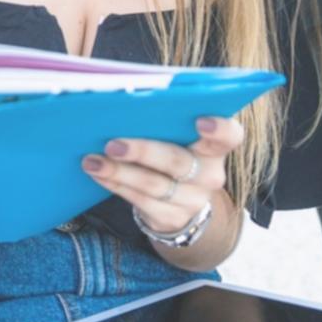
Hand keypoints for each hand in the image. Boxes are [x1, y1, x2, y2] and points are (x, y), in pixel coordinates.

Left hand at [81, 116, 243, 233]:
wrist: (182, 202)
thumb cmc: (174, 153)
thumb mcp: (179, 138)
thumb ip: (165, 122)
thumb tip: (124, 103)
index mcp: (215, 147)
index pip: (229, 136)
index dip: (219, 129)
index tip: (201, 122)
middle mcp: (210, 175)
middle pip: (178, 162)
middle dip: (142, 151)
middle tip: (112, 144)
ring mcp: (193, 200)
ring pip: (153, 185)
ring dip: (119, 172)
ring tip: (92, 161)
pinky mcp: (172, 218)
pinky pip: (141, 201)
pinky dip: (116, 185)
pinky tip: (98, 174)